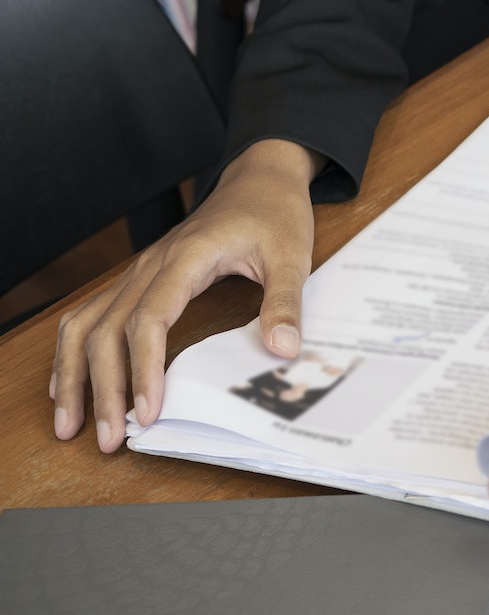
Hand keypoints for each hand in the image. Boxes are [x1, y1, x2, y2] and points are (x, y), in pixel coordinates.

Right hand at [51, 138, 319, 451]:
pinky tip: (70, 383)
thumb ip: (286, 301)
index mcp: (186, 257)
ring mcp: (139, 271)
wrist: (260, 176)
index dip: (143, 368)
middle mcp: (151, 265)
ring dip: (74, 374)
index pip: (149, 320)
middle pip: (107, 330)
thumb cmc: (275, 212)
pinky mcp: (139, 277)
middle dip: (102, 388)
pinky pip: (91, 314)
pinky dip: (74, 351)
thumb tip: (283, 349)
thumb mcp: (292, 253)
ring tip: (72, 424)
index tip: (148, 411)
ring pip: (86, 323)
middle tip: (109, 438)